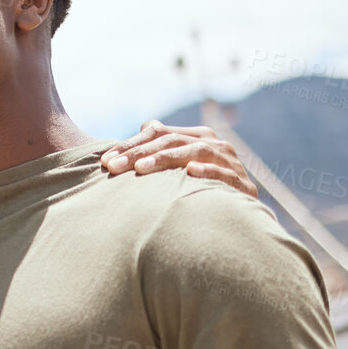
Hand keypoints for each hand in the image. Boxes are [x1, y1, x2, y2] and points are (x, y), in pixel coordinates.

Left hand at [101, 120, 257, 197]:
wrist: (242, 215)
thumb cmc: (200, 190)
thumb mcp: (177, 169)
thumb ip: (156, 152)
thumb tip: (130, 138)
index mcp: (195, 136)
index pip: (158, 133)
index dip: (130, 145)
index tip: (104, 161)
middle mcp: (213, 143)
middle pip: (171, 141)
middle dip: (139, 154)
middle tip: (113, 167)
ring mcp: (230, 161)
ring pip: (195, 151)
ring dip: (166, 159)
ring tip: (141, 169)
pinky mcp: (243, 184)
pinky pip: (225, 174)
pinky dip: (208, 170)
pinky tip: (190, 171)